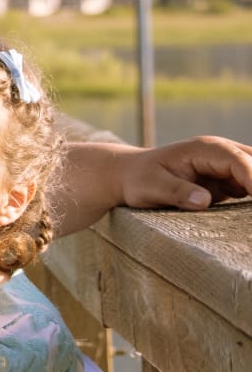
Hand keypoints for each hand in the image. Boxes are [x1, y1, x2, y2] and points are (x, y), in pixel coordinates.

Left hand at [118, 136, 251, 209]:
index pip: (237, 160)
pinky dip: (251, 200)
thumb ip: (177, 192)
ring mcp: (224, 168)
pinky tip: (247, 220)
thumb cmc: (139, 179)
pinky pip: (248, 189)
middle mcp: (219, 154)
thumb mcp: (150, 187)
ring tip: (249, 221)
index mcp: (204, 149)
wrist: (131, 175)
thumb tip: (204, 201)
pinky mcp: (225, 183)